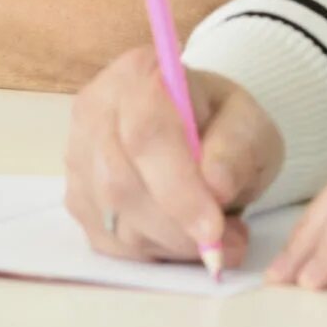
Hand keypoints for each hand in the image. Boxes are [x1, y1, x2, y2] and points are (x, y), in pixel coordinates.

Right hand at [67, 48, 282, 267]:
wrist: (200, 131)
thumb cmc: (223, 123)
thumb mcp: (250, 126)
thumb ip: (237, 149)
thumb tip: (215, 186)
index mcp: (139, 74)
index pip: (145, 134)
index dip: (177, 189)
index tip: (213, 229)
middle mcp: (95, 109)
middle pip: (119, 182)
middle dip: (175, 227)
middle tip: (225, 244)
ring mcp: (78, 154)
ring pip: (111, 218)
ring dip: (168, 243)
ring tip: (212, 239)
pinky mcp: (76, 196)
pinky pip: (107, 241)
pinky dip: (151, 252)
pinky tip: (180, 238)